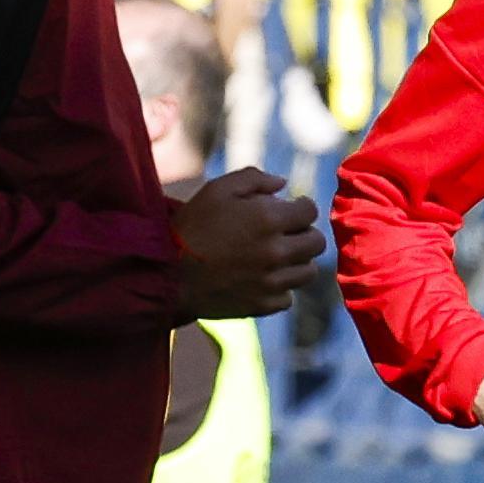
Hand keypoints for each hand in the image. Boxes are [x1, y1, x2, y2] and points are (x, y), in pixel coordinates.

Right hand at [172, 168, 321, 316]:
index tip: (293, 208)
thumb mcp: (217, 190)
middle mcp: (278, 251)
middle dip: (305, 234)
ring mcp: (272, 281)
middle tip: (287, 233)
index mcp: (270, 219)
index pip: (310, 211)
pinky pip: (287, 297)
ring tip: (277, 256)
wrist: (166, 271)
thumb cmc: (192, 225)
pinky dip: (280, 288)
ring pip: (308, 272)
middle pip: (317, 243)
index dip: (302, 207)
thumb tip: (282, 184)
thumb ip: (254, 179)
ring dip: (297, 262)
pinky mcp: (263, 304)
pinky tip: (263, 278)